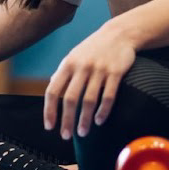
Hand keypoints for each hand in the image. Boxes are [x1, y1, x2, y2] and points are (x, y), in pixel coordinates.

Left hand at [44, 23, 136, 139]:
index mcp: (67, 64)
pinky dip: (103, 111)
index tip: (49, 126)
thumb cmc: (93, 48)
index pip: (53, 91)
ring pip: (89, 100)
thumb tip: (51, 88)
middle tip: (66, 136)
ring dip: (85, 119)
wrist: (119, 34)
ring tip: (83, 132)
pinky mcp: (116, 72)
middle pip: (70, 99)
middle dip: (67, 120)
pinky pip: (108, 96)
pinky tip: (99, 120)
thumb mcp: (73, 56)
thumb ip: (62, 72)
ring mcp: (99, 70)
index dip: (49, 110)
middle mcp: (81, 67)